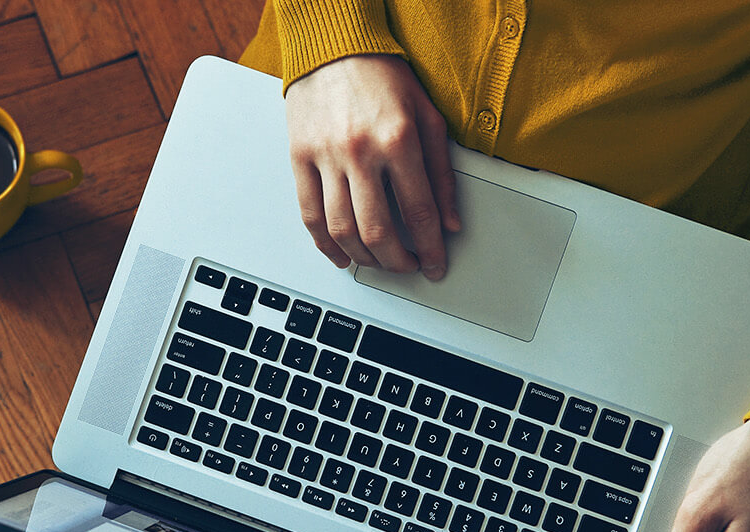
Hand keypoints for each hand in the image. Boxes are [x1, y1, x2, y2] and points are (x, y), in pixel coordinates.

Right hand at [285, 54, 459, 279]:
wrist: (334, 46)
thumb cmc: (382, 77)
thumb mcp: (428, 117)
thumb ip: (442, 173)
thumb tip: (450, 222)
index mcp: (399, 140)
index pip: (419, 212)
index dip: (431, 248)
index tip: (435, 265)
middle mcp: (361, 151)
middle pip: (378, 231)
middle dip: (397, 261)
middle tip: (407, 266)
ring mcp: (326, 157)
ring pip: (342, 230)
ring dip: (364, 258)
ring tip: (378, 262)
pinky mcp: (300, 158)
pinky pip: (310, 215)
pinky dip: (326, 244)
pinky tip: (340, 254)